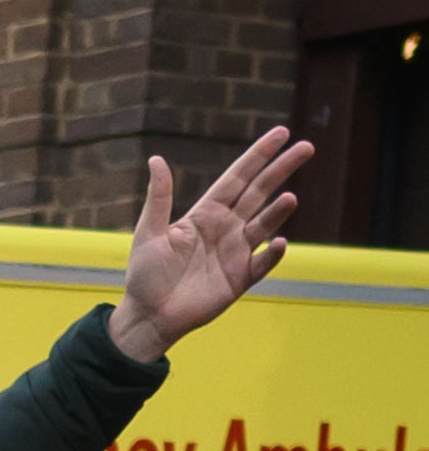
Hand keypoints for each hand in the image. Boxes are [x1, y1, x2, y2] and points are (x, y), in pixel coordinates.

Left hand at [113, 126, 307, 359]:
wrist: (147, 317)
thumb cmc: (145, 275)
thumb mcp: (149, 233)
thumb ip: (159, 198)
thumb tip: (156, 159)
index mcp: (206, 214)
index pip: (238, 177)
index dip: (259, 155)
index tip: (281, 133)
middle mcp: (226, 228)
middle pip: (259, 192)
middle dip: (281, 170)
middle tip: (306, 147)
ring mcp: (236, 252)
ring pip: (264, 224)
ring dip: (278, 211)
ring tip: (289, 198)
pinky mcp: (239, 278)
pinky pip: (262, 263)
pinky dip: (272, 254)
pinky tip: (278, 242)